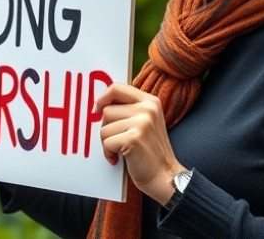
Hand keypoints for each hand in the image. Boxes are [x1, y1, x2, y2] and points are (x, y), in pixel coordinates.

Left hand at [95, 83, 186, 204]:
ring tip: (120, 150)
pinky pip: (107, 142)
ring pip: (104, 127)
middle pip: (107, 110)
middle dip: (106, 128)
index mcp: (150, 101)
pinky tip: (118, 158)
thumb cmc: (150, 152)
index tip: (97, 110)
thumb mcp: (146, 123)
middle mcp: (148, 108)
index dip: (102, 98)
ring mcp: (142, 122)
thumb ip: (128, 110)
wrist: (165, 176)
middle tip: (117, 140)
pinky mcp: (134, 138)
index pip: (117, 88)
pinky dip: (108, 153)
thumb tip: (99, 105)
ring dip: (107, 143)